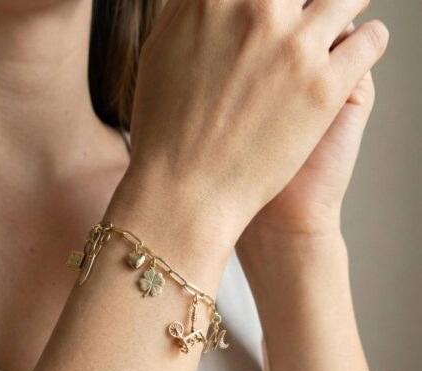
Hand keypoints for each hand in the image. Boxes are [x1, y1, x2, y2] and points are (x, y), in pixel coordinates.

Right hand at [113, 0, 388, 252]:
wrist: (185, 191)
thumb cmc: (164, 131)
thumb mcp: (158, 57)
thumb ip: (188, 15)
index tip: (274, 6)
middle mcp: (258, 9)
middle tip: (306, 10)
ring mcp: (296, 47)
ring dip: (346, 4)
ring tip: (341, 18)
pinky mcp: (326, 87)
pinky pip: (371, 41)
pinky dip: (368, 41)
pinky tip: (355, 52)